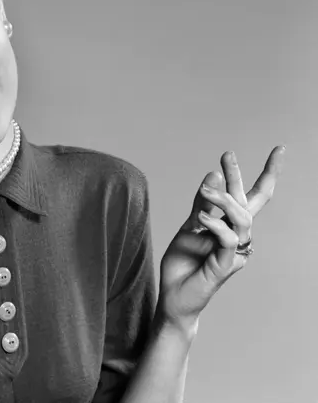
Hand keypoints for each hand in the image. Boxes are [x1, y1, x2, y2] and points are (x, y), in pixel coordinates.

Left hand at [156, 146, 285, 330]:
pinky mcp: (225, 265)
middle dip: (240, 176)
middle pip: (249, 202)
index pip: (247, 197)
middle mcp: (236, 237)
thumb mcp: (189, 226)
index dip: (259, 174)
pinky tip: (200, 218)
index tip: (271, 150)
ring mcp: (233, 251)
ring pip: (242, 219)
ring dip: (224, 199)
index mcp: (228, 226)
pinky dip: (216, 225)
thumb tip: (213, 173)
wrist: (174, 296)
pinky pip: (229, 240)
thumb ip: (202, 204)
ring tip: (205, 189)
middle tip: (227, 154)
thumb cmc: (183, 263)